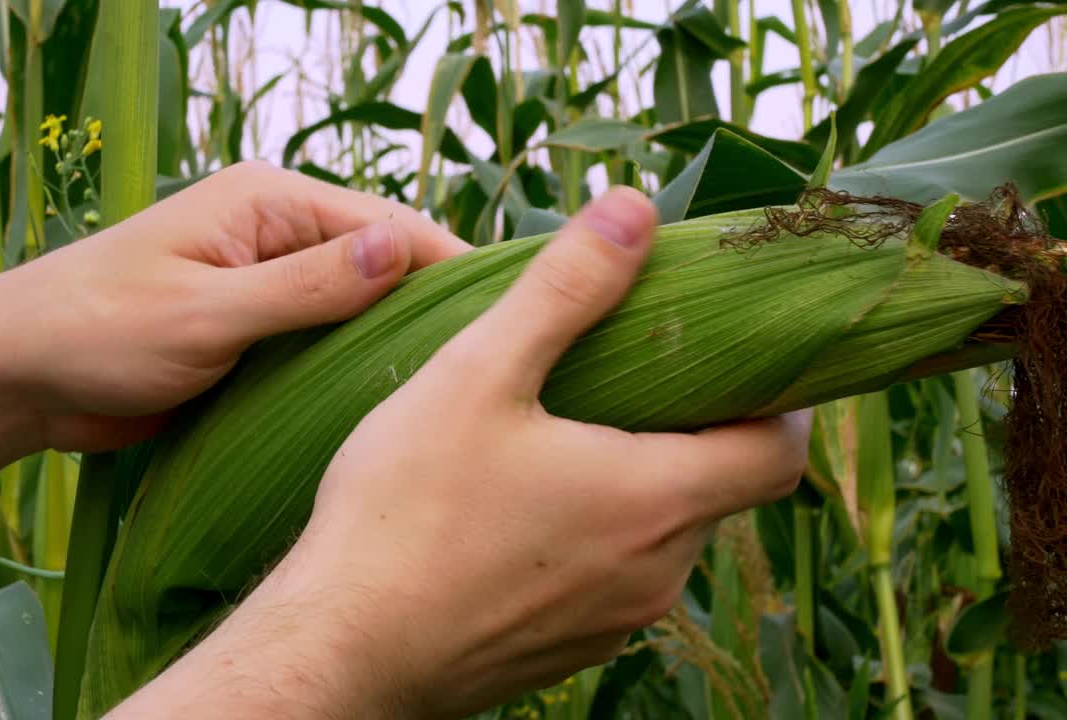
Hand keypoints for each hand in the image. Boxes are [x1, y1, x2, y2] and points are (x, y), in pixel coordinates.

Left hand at [0, 160, 469, 450]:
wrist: (16, 376)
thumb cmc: (95, 332)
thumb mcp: (206, 312)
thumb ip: (304, 284)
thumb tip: (398, 246)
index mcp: (268, 202)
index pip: (387, 225)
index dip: (447, 268)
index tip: (504, 317)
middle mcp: (274, 232)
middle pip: (379, 262)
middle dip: (426, 306)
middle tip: (488, 367)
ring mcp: (263, 281)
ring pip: (355, 306)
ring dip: (390, 340)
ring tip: (451, 390)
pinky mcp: (251, 327)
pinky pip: (321, 339)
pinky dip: (351, 363)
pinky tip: (387, 401)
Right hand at [137, 188, 810, 718]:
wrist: (340, 649)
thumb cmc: (403, 512)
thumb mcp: (477, 374)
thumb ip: (565, 288)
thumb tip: (635, 208)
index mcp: (654, 499)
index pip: (781, 452)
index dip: (780, 400)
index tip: (737, 360)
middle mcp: (655, 573)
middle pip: (719, 489)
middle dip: (691, 428)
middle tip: (628, 375)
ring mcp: (613, 621)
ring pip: (662, 537)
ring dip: (635, 482)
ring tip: (561, 437)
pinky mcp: (567, 650)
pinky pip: (611, 580)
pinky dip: (594, 536)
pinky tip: (517, 509)